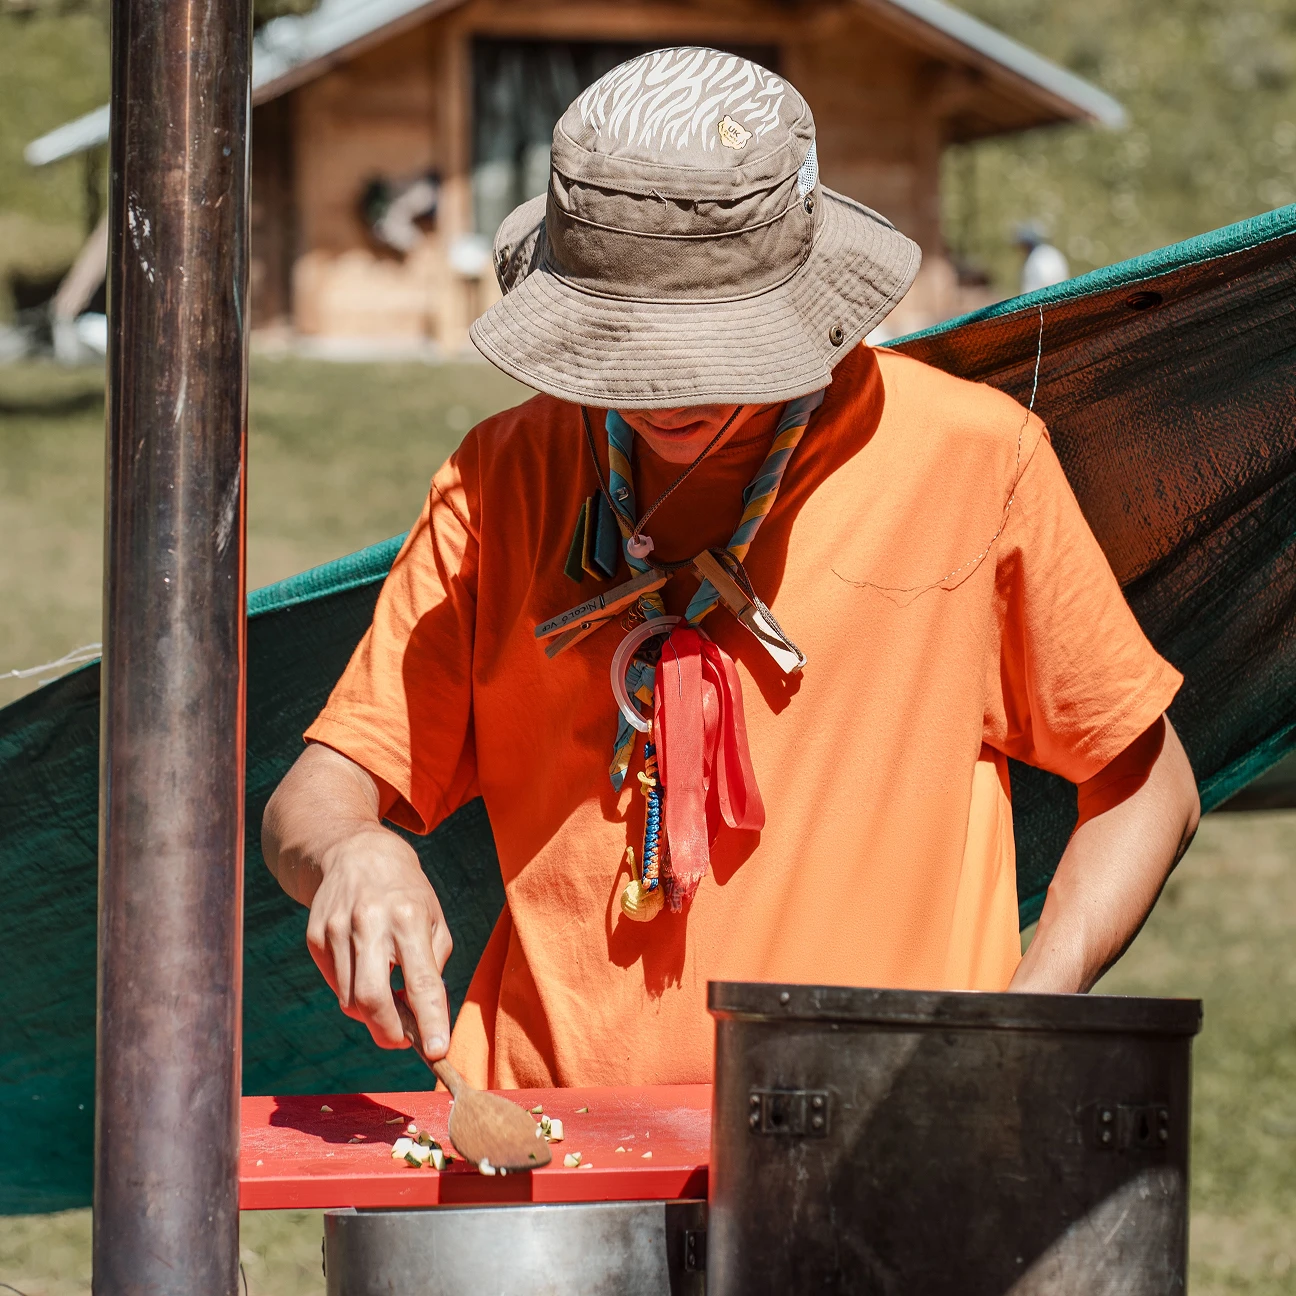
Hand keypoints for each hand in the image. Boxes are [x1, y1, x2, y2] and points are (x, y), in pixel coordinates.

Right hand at [304, 826, 453, 1057]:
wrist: (356, 852)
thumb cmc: (406, 891)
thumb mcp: (434, 917)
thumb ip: (433, 966)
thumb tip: (425, 1018)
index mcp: (409, 917)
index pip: (421, 981)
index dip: (429, 1021)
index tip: (437, 1051)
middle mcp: (369, 923)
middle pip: (372, 999)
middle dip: (389, 1033)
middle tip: (403, 1040)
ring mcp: (336, 930)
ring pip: (350, 1000)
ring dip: (372, 1014)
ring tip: (388, 998)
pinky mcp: (315, 937)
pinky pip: (336, 984)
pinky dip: (353, 992)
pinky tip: (366, 971)